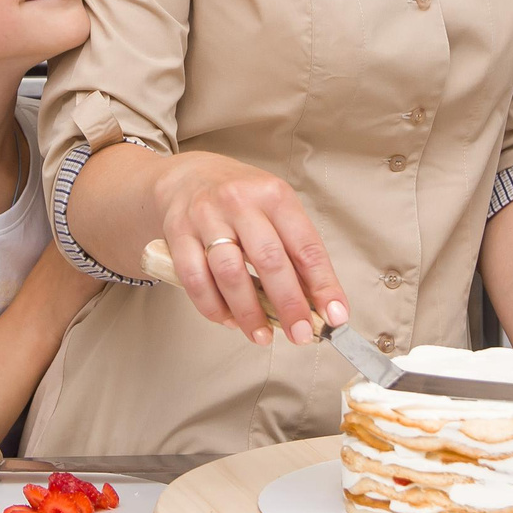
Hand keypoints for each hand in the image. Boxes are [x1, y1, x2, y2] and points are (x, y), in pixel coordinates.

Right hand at [152, 151, 347, 346]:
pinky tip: (228, 320)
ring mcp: (205, 216)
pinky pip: (195, 279)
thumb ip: (294, 250)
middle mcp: (240, 201)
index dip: (323, 285)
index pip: (305, 246)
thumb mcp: (274, 210)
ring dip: (249, 313)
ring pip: (230, 273)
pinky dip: (213, 307)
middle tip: (300, 335)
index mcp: (274, 195)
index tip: (335, 315)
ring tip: (262, 336)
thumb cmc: (239, 199)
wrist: (187, 176)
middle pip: (269, 260)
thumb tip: (317, 302)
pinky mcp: (177, 233)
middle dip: (288, 304)